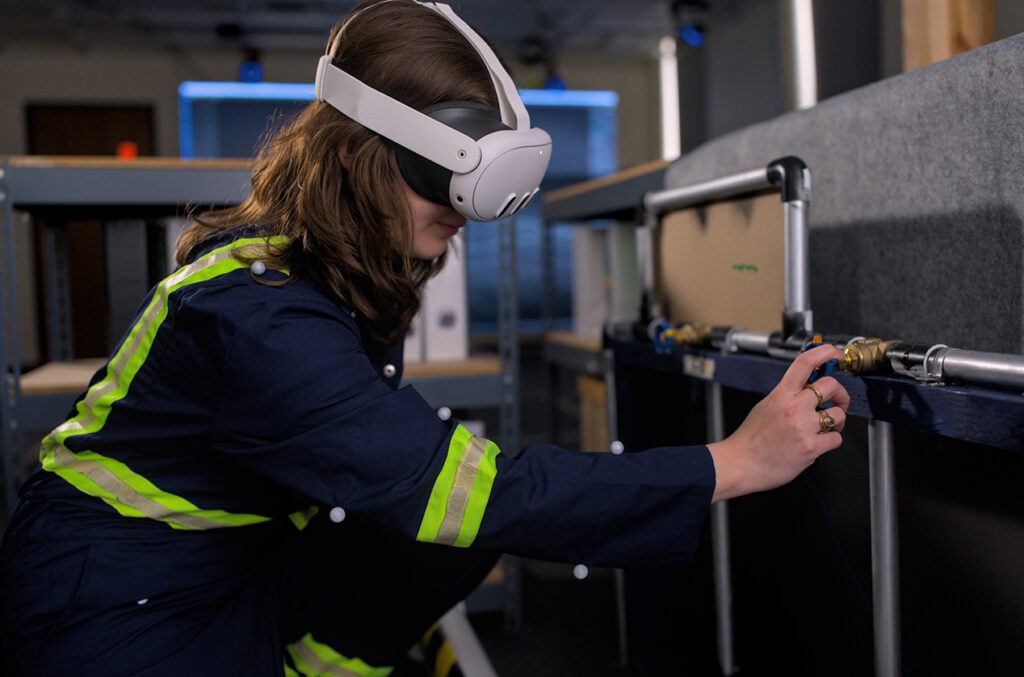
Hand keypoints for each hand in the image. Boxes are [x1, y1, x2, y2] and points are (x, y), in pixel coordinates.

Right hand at [707, 344, 849, 501]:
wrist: (740, 464)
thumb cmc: (751, 438)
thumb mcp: (766, 406)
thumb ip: (787, 395)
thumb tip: (808, 388)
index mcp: (781, 394)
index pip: (805, 363)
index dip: (825, 353)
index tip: (835, 354)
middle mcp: (794, 407)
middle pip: (831, 385)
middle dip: (841, 394)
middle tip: (838, 402)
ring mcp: (803, 427)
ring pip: (838, 414)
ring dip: (837, 421)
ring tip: (825, 428)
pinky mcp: (810, 447)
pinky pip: (836, 439)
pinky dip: (831, 441)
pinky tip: (819, 443)